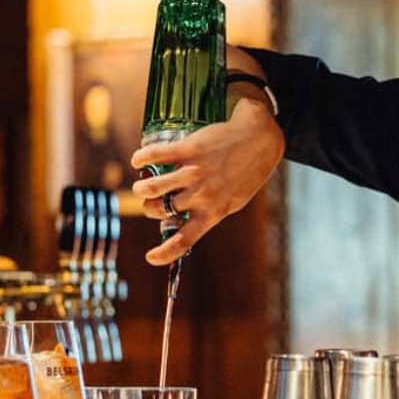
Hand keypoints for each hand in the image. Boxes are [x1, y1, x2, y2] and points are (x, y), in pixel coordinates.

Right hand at [129, 96, 283, 265]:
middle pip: (160, 210)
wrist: (259, 140)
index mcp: (213, 212)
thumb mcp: (233, 200)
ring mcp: (194, 172)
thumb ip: (211, 211)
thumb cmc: (247, 172)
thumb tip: (187, 221)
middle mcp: (201, 195)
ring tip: (142, 186)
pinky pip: (156, 155)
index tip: (151, 258)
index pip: (184, 240)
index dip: (164, 253)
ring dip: (141, 189)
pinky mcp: (188, 149)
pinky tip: (138, 160)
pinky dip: (141, 158)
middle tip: (151, 202)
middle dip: (149, 208)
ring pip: (153, 187)